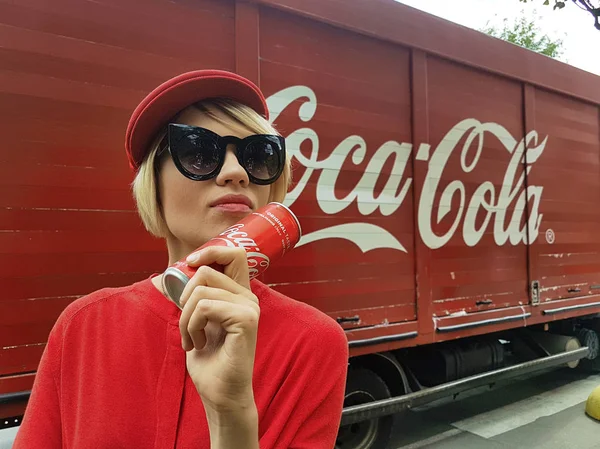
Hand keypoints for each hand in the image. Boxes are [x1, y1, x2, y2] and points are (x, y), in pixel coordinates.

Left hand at [178, 246, 259, 414]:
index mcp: (240, 294)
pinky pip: (204, 307)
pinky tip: (198, 344)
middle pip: (208, 270)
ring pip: (201, 291)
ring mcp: (249, 308)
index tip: (190, 264)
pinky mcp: (245, 320)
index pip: (234, 253)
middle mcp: (248, 297)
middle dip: (184, 295)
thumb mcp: (200, 320)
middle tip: (187, 323)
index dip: (210, 251)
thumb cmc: (210, 360)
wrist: (220, 394)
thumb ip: (199, 296)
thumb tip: (181, 271)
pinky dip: (191, 326)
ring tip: (191, 339)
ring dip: (185, 318)